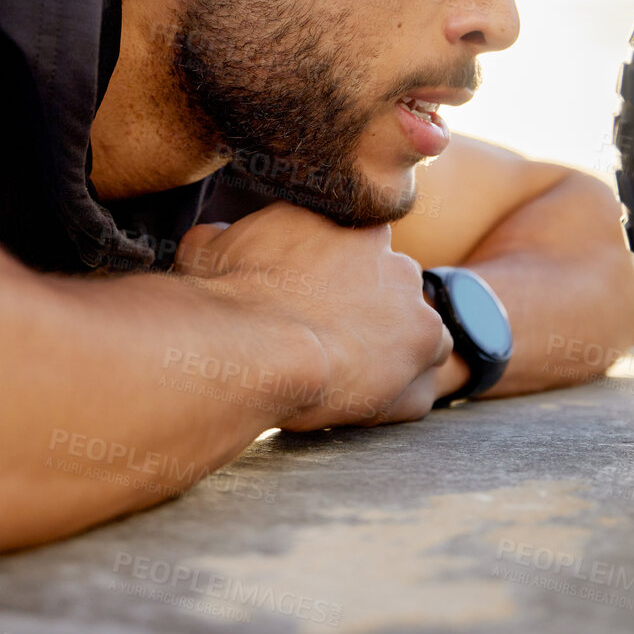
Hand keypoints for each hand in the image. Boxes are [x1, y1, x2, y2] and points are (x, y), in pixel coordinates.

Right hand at [171, 201, 452, 430]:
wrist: (254, 347)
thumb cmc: (228, 296)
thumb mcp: (209, 250)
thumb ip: (222, 238)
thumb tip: (213, 237)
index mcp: (346, 225)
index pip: (357, 246)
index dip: (332, 279)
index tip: (309, 301)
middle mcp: (391, 258)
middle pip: (391, 288)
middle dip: (366, 315)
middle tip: (325, 342)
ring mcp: (415, 306)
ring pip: (415, 333)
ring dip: (389, 356)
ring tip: (345, 380)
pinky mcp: (424, 351)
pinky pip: (420, 384)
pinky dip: (396, 400)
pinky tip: (356, 408)